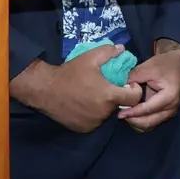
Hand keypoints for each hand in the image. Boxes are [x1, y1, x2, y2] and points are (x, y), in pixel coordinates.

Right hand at [12, 45, 136, 132]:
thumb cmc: (69, 73)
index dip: (134, 90)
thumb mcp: (90, 57)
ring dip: (104, 106)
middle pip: (120, 106)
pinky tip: (84, 105)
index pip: (135, 98)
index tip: (127, 85)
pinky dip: (93, 115)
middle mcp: (104, 112)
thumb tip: (122, 49)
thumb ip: (109, 52)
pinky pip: (95, 122)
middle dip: (116, 97)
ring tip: (92, 96)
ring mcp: (93, 123)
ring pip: (107, 115)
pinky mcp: (83, 128)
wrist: (44, 89)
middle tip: (105, 88)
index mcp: (109, 96)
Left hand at [120, 40, 179, 130]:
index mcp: (170, 96)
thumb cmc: (165, 64)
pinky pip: (150, 122)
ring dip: (136, 122)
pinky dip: (140, 120)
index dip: (133, 112)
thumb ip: (133, 78)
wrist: (177, 63)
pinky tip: (131, 113)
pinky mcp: (164, 112)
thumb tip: (119, 89)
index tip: (120, 113)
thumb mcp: (148, 67)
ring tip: (125, 113)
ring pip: (149, 125)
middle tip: (120, 113)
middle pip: (149, 122)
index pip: (149, 109)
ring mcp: (169, 112)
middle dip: (133, 120)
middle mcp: (172, 107)